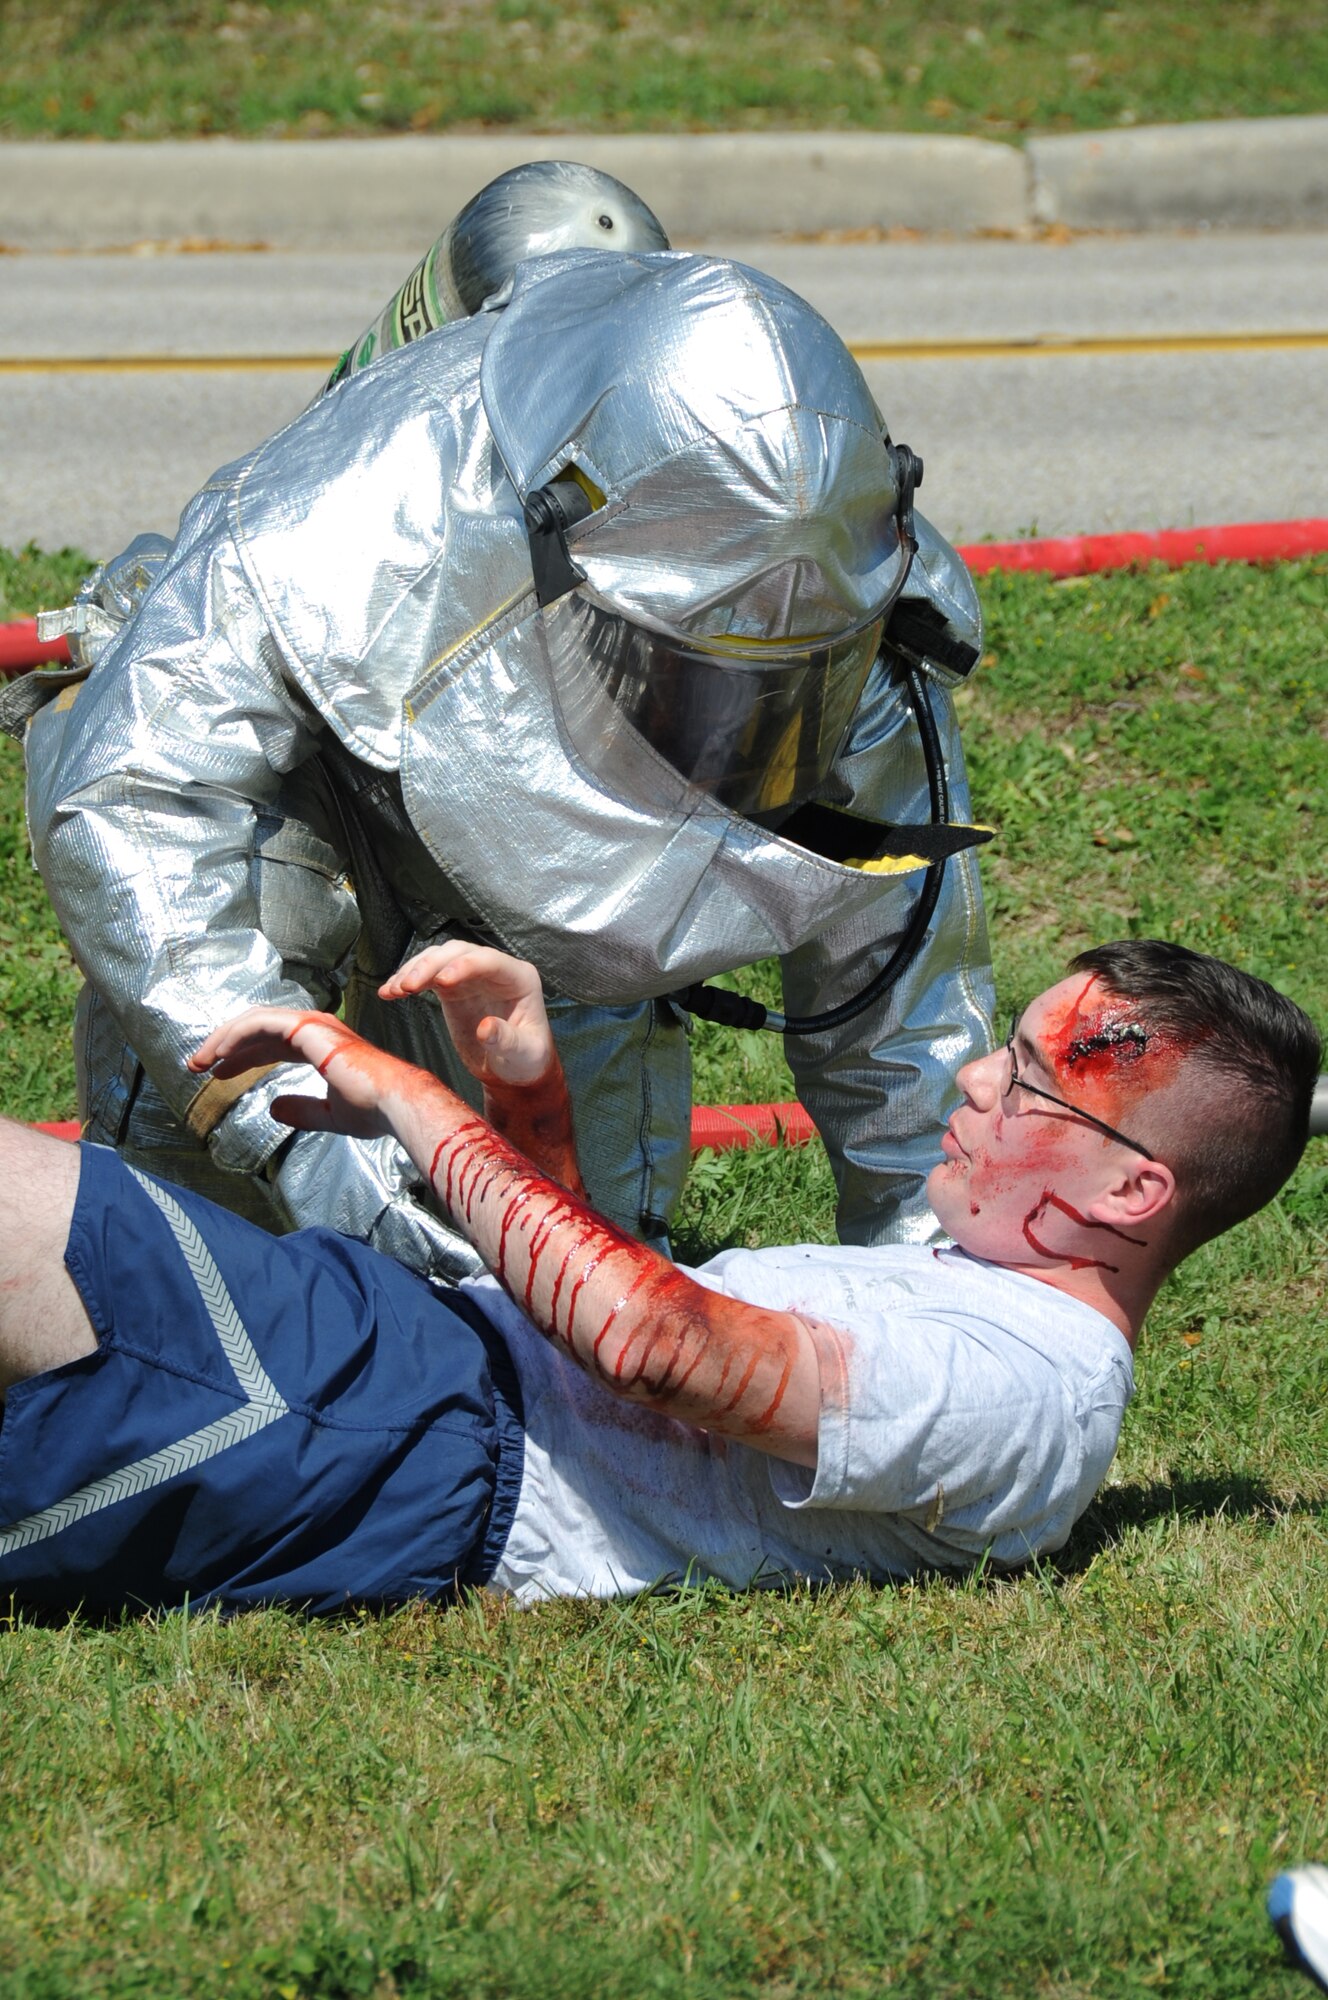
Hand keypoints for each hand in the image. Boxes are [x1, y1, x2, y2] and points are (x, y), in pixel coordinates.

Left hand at [190, 1006, 404, 1139]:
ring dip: (224, 1039)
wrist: (395, 1103)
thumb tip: (274, 1110)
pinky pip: (261, 1025)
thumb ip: (302, 1111)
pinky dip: (236, 1036)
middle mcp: (315, 1030)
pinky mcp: (307, 1028)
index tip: (218, 1073)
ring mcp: (312, 1025)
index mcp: (322, 1046)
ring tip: (199, 1060)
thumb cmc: (374, 1110)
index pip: (272, 1044)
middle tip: (198, 1065)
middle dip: (226, 1046)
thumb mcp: (330, 1115)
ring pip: (255, 1022)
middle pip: (258, 1030)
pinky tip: (218, 1054)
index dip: (244, 1057)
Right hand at [380, 942, 555, 1086]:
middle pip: (458, 952)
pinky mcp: (452, 988)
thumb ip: (507, 1040)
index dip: (463, 966)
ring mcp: (471, 977)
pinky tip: (389, 992)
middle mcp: (495, 970)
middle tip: (408, 986)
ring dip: (413, 970)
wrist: (512, 1071)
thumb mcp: (523, 1054)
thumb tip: (486, 1028)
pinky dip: (407, 981)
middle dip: (430, 965)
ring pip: (439, 959)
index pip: (488, 960)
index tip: (441, 982)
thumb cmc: (526, 1061)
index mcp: (519, 978)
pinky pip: (427, 976)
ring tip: (394, 990)